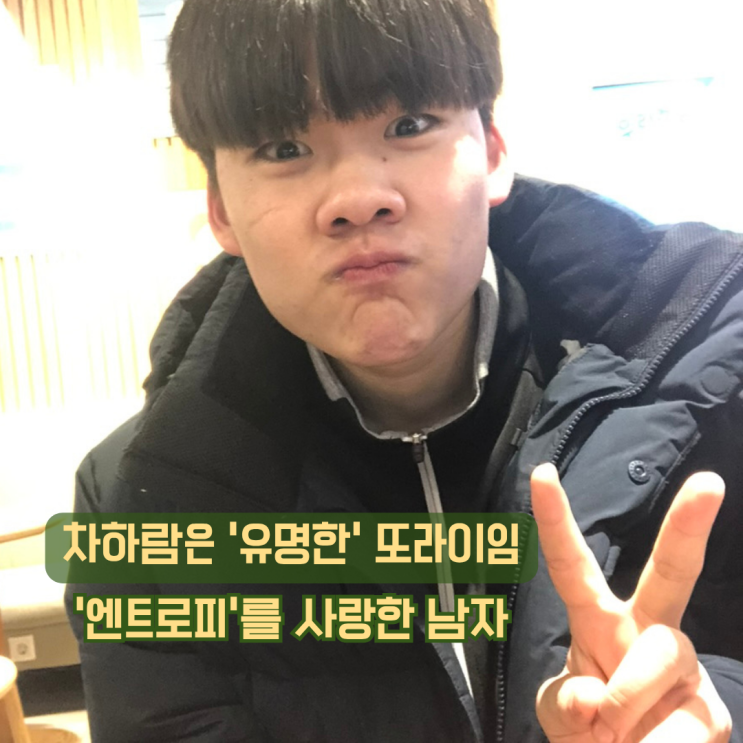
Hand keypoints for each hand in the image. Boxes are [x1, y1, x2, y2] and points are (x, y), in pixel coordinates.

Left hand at [531, 464, 731, 742]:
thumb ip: (564, 700)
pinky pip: (678, 729)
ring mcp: (683, 667)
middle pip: (669, 573)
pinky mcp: (712, 712)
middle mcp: (647, 630)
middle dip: (686, 526)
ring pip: (653, 661)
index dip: (554, 521)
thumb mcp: (560, 713)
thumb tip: (593, 700)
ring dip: (622, 709)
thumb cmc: (589, 730)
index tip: (541, 473)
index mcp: (597, 620)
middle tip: (709, 482)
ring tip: (613, 735)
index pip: (571, 566)